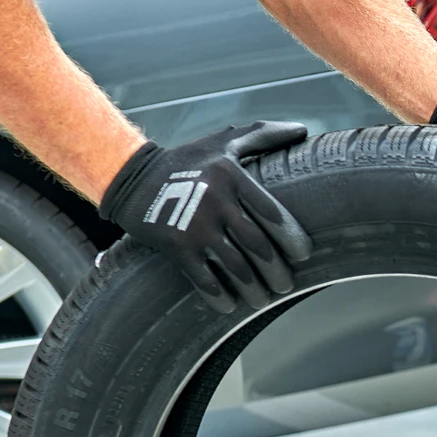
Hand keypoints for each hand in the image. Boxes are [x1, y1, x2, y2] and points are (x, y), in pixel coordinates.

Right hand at [100, 121, 311, 312]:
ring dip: (253, 288)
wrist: (133, 178)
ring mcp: (194, 227)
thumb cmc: (188, 159)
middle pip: (257, 245)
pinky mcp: (176, 247)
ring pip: (234, 266)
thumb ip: (264, 135)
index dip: (291, 238)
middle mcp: (215, 202)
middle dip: (276, 270)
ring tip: (263, 299)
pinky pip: (203, 278)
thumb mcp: (224, 141)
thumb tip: (303, 130)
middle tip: (286, 284)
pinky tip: (231, 307)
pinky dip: (219, 296)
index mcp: (231, 176)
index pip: (271, 213)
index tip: (303, 255)